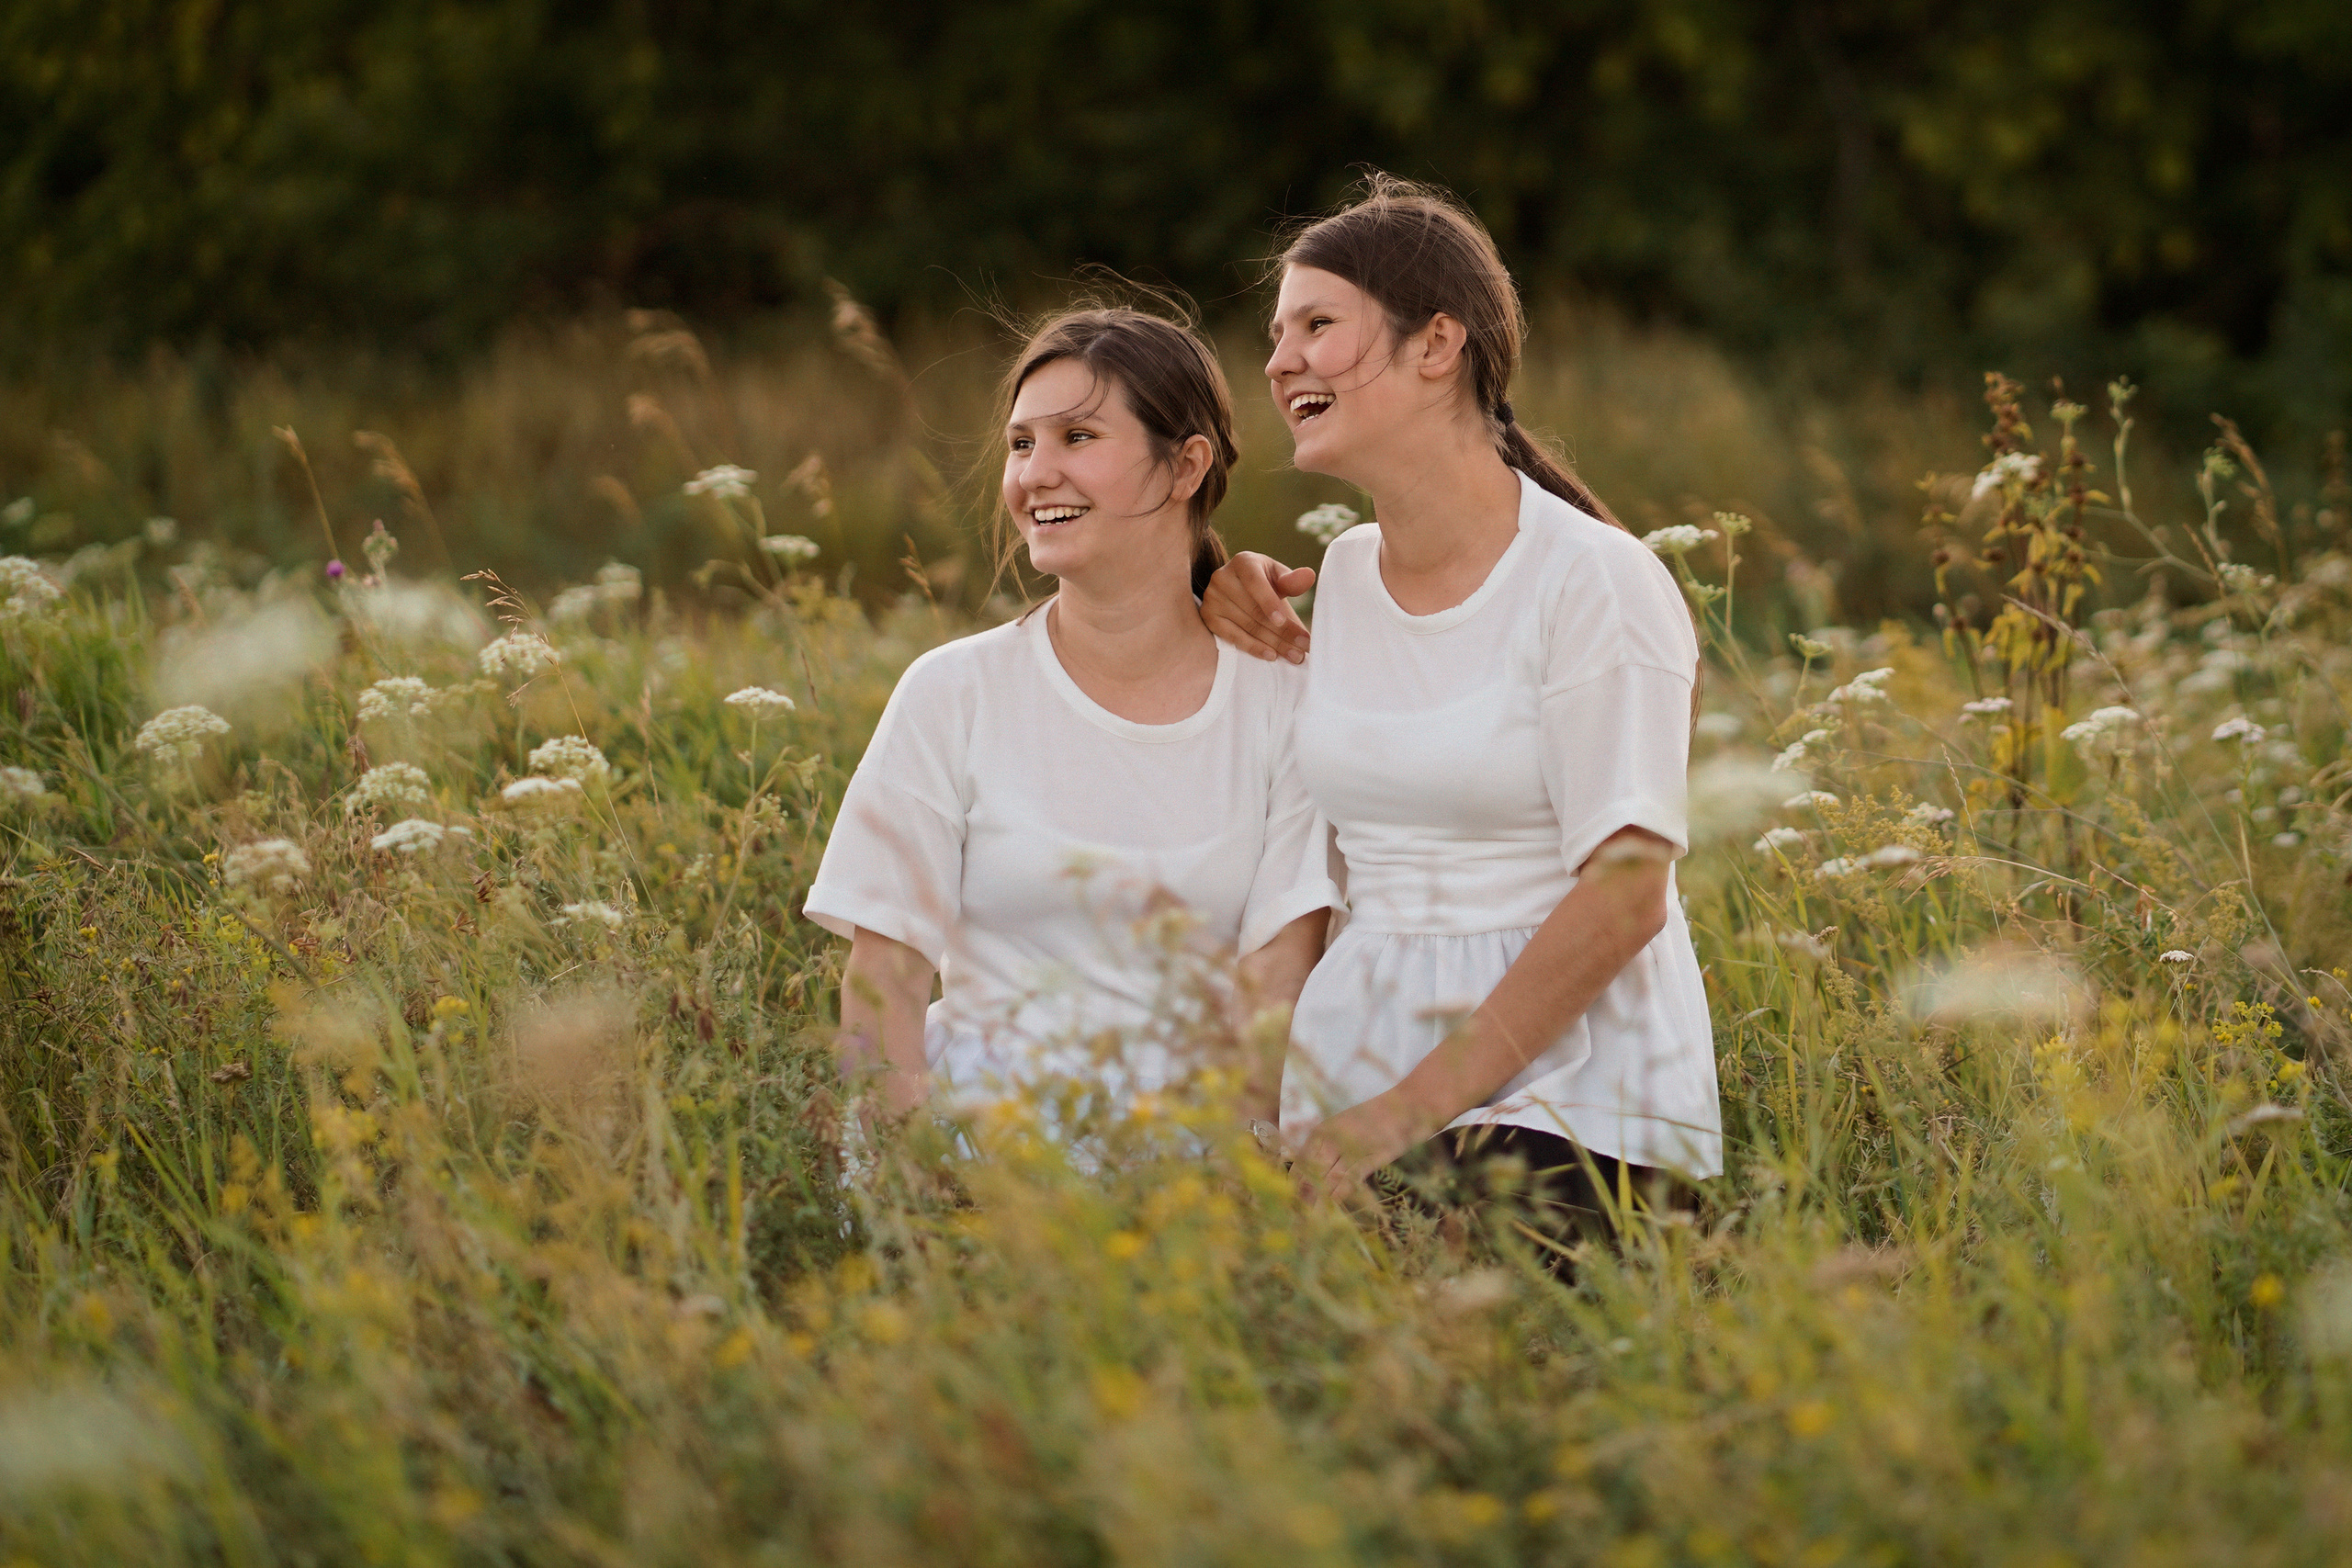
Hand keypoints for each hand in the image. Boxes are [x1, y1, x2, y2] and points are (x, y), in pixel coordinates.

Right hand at [1202, 552, 1314, 662]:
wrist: (1239, 589)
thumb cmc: (1264, 583)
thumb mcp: (1278, 577)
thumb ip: (1292, 580)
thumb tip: (1308, 576)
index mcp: (1243, 562)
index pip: (1255, 582)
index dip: (1268, 602)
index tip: (1283, 620)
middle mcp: (1222, 577)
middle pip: (1253, 610)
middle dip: (1282, 631)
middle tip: (1304, 646)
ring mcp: (1212, 598)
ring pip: (1246, 626)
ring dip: (1273, 643)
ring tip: (1295, 655)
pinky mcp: (1208, 617)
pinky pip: (1232, 637)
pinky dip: (1253, 647)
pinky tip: (1271, 655)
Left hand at [1290, 1088, 1436, 1205]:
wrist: (1408, 1104)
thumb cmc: (1377, 1117)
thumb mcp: (1345, 1126)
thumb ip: (1329, 1146)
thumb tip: (1315, 1171)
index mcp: (1322, 1130)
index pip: (1299, 1163)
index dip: (1294, 1185)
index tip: (1291, 1203)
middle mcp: (1330, 1138)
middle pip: (1308, 1174)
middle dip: (1302, 1197)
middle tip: (1296, 1217)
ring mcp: (1347, 1147)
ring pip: (1324, 1180)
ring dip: (1316, 1202)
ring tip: (1309, 1222)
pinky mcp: (1367, 1157)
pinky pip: (1346, 1182)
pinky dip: (1337, 1197)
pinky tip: (1332, 1210)